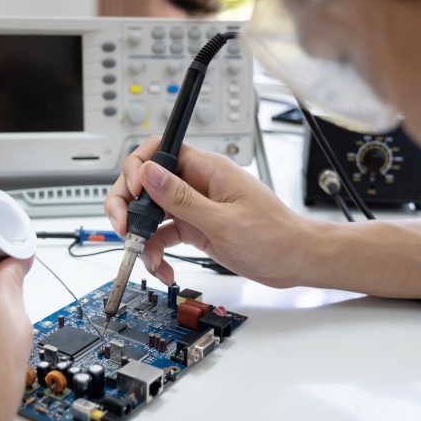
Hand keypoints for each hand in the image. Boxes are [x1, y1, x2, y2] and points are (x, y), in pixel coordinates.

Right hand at [105, 136, 318, 287]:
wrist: (295, 260)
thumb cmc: (274, 236)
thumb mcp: (223, 221)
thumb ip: (182, 199)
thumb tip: (149, 173)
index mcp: (207, 169)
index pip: (160, 150)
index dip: (138, 168)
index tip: (133, 194)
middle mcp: (197, 184)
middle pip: (147, 183)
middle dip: (129, 206)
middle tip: (124, 229)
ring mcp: (195, 206)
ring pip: (151, 212)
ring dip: (142, 237)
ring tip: (149, 260)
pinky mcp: (195, 227)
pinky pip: (164, 234)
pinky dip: (157, 252)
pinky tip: (163, 269)